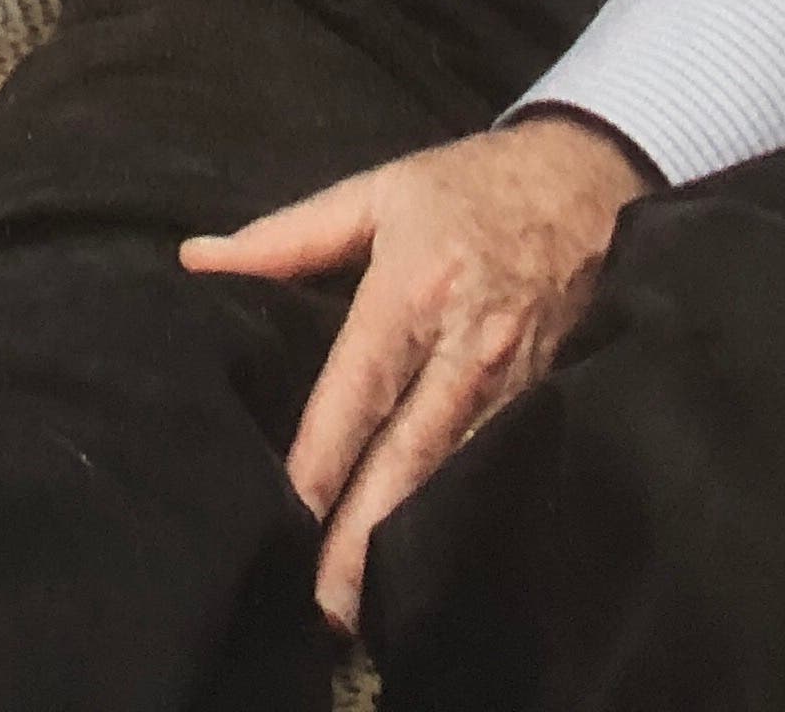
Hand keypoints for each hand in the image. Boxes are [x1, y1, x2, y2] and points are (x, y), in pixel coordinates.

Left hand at [179, 114, 654, 633]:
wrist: (587, 181)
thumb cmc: (468, 187)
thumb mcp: (376, 192)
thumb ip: (284, 236)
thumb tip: (197, 259)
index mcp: (413, 290)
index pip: (358, 389)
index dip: (324, 456)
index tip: (290, 511)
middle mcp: (465, 347)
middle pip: (410, 455)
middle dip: (367, 535)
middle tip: (326, 603)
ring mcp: (511, 380)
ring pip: (453, 474)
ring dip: (410, 541)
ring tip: (363, 604)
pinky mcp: (542, 398)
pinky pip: (492, 465)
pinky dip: (457, 515)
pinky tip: (429, 559)